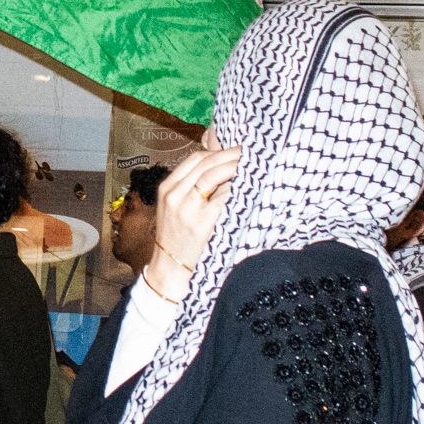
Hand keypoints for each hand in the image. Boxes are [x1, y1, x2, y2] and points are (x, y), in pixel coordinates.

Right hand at [144, 145, 242, 294]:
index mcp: (168, 189)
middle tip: (253, 152)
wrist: (171, 273)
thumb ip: (195, 190)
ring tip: (255, 163)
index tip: (239, 150)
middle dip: (231, 153)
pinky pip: (223, 196)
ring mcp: (186, 208)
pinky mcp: (202, 221)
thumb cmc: (181, 242)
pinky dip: (238, 187)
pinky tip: (252, 186)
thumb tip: (224, 167)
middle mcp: (174, 195)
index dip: (220, 151)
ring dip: (236, 165)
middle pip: (205, 162)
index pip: (196, 159)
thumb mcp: (179, 211)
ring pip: (212, 173)